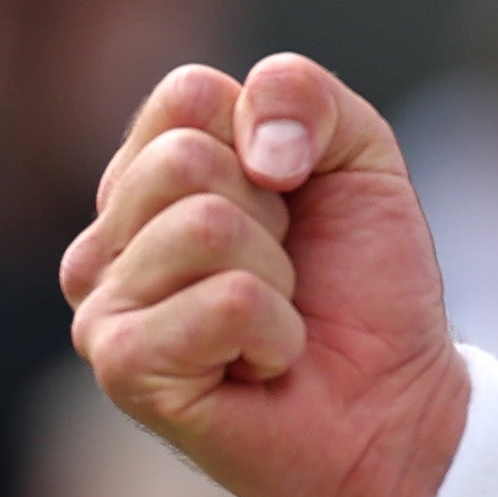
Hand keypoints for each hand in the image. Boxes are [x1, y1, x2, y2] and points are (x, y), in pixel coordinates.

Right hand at [58, 55, 469, 496]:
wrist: (395, 402)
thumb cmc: (365, 282)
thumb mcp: (359, 155)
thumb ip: (304, 94)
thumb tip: (254, 147)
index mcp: (148, 176)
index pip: (185, 94)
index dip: (272, 137)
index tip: (295, 197)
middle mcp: (108, 238)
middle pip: (184, 158)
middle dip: (274, 214)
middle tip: (286, 272)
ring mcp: (102, 304)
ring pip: (205, 228)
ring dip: (277, 278)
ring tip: (274, 320)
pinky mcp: (123, 366)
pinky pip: (225, 303)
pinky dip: (275, 331)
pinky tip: (263, 365)